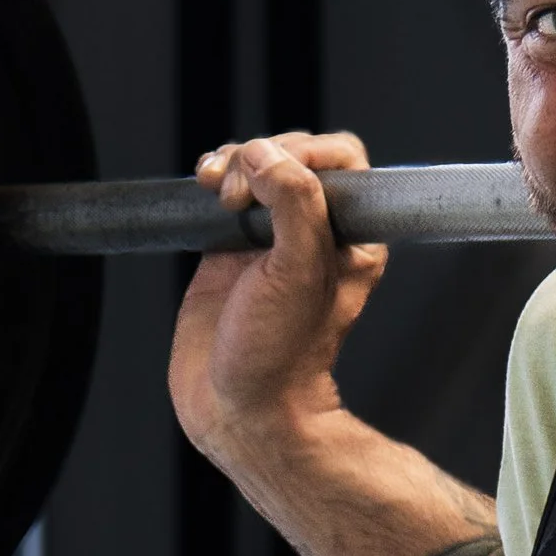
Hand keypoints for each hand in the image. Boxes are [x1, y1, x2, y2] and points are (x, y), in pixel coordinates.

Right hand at [169, 131, 386, 469]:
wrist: (237, 403)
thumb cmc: (280, 353)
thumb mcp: (298, 272)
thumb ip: (294, 204)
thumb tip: (265, 155)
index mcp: (350, 238)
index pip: (341, 162)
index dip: (305, 152)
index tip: (272, 174)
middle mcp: (314, 233)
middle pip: (294, 156)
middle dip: (261, 157)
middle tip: (237, 195)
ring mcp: (271, 238)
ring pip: (258, 168)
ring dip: (234, 162)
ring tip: (216, 188)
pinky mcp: (232, 245)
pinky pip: (228, 191)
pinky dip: (216, 177)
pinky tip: (205, 187)